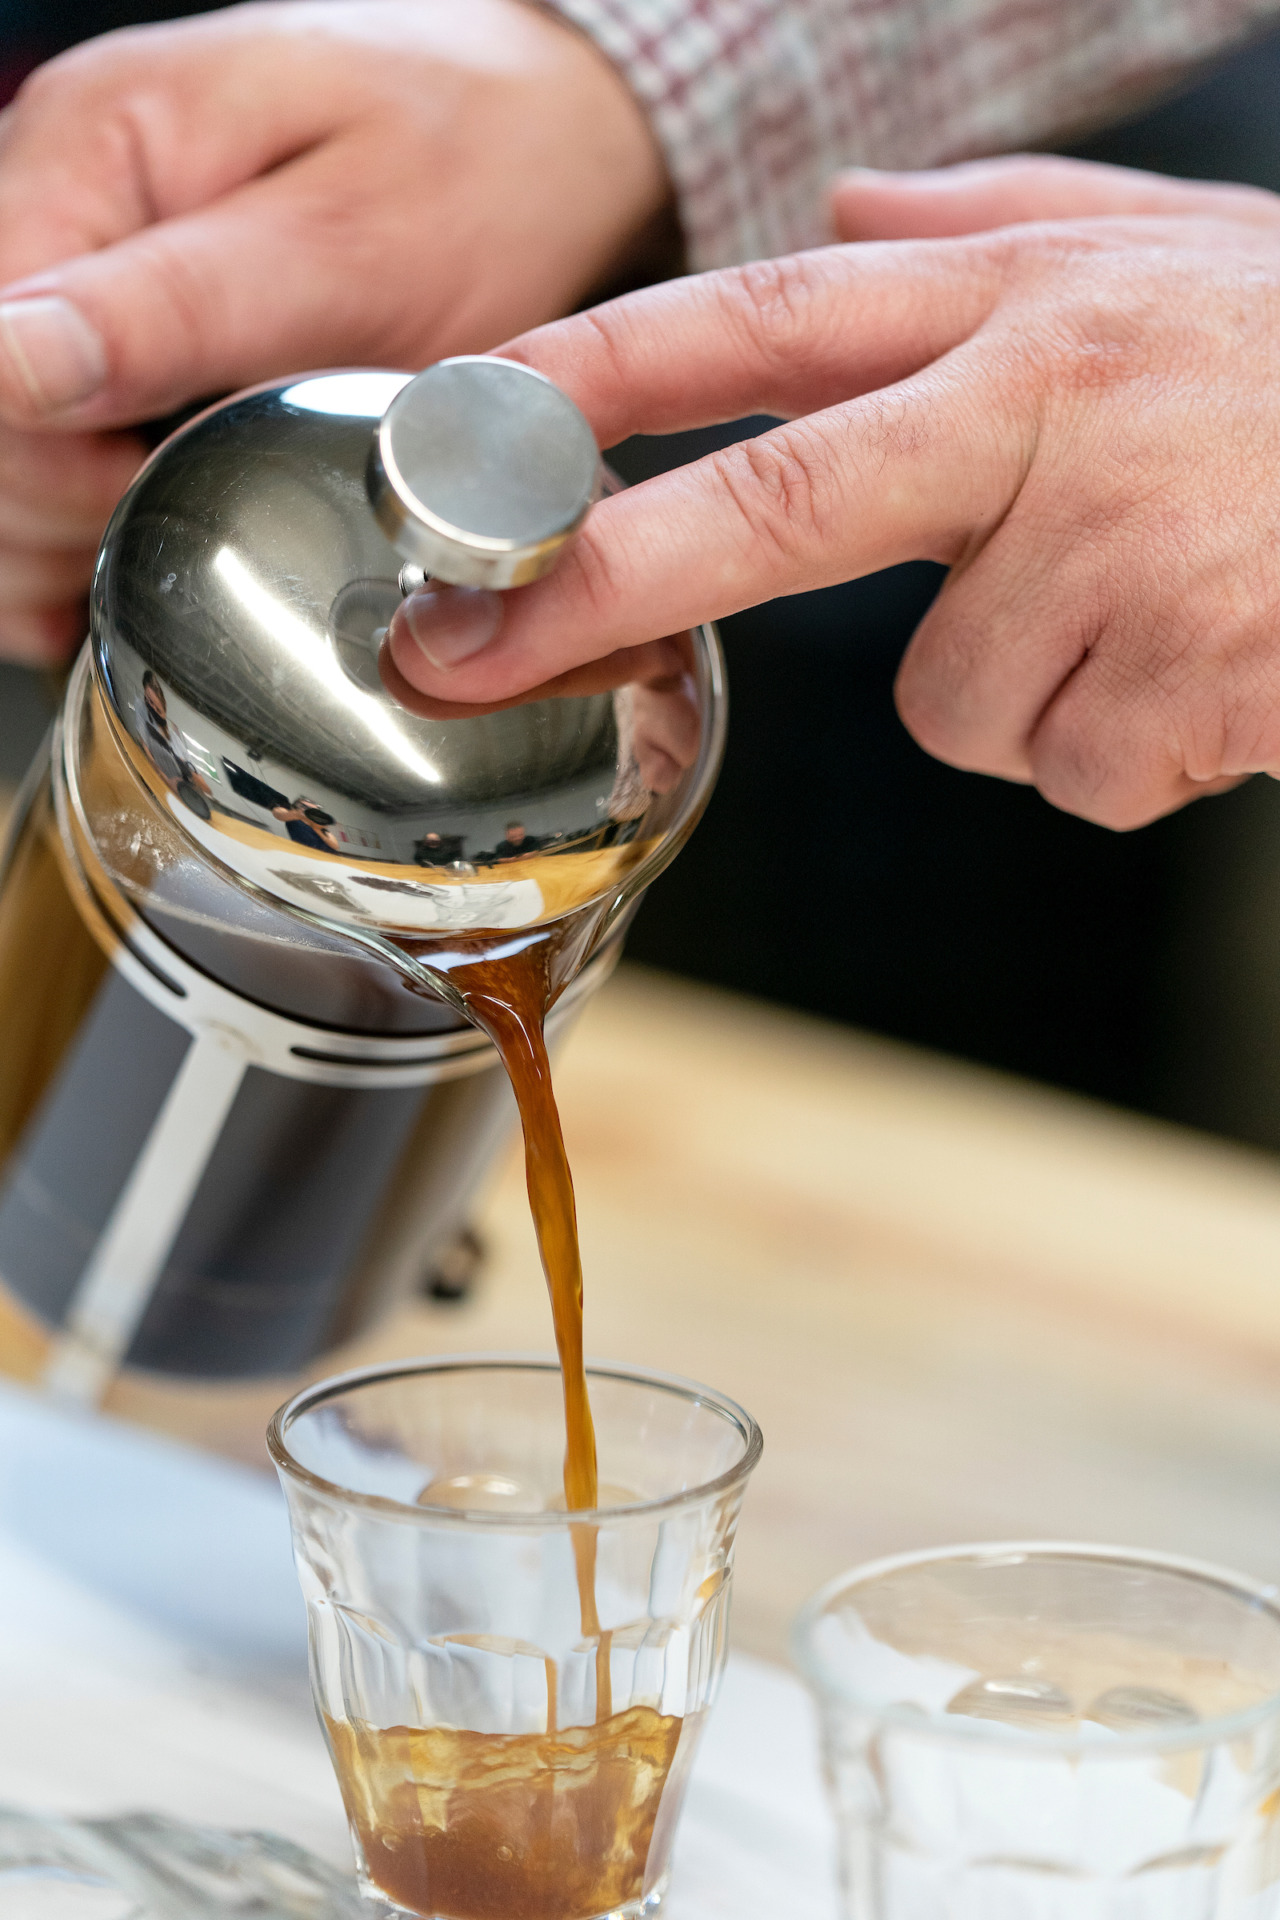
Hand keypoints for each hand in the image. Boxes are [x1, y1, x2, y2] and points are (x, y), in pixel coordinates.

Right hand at [0, 0, 667, 659]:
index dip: (45, 465)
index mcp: (99, 147)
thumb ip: (176, 309)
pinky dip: (82, 523)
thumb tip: (13, 368)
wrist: (537, 130)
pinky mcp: (116, 316)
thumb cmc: (471, 164)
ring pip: (6, 441)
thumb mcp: (348, 245)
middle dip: (54, 509)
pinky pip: (48, 440)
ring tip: (172, 555)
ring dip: (60, 530)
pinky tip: (153, 549)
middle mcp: (64, 190)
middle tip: (183, 541)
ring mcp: (85, 258)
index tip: (156, 507)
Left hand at [388, 155, 1279, 828]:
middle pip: (769, 503)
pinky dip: (1135, 750)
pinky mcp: (1186, 678)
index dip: (586, 381)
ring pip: (956, 705)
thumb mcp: (1163, 257)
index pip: (754, 325)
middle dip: (592, 588)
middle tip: (456, 655)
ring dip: (1042, 690)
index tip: (455, 443)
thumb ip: (986, 235)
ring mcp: (1116, 547)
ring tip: (1172, 609)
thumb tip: (836, 220)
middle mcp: (1045, 406)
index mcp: (1021, 299)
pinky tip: (1226, 666)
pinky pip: (1073, 769)